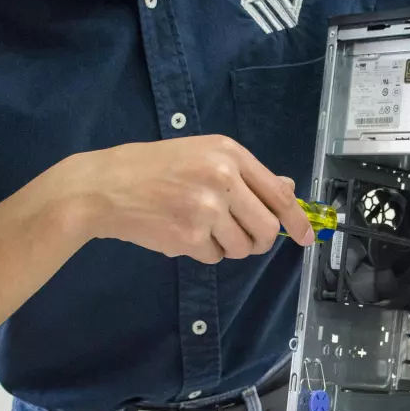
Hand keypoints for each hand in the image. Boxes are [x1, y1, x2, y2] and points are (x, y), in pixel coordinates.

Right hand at [58, 135, 314, 263]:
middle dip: (257, 241)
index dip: (297, 220)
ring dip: (225, 246)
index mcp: (229, 153)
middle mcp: (222, 178)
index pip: (278, 194)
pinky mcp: (190, 236)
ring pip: (241, 247)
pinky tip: (179, 231)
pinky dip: (202, 252)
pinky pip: (214, 257)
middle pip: (266, 229)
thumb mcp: (202, 155)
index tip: (305, 238)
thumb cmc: (153, 168)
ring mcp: (207, 208)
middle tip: (239, 237)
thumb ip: (246, 174)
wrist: (104, 187)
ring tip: (198, 226)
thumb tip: (288, 189)